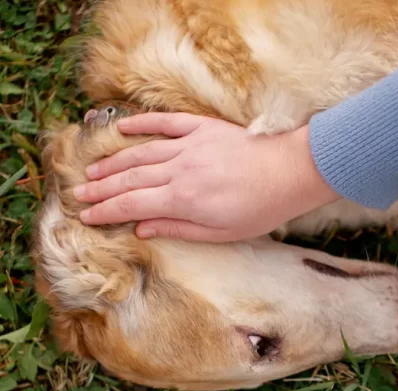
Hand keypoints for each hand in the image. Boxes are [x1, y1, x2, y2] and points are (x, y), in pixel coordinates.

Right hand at [74, 113, 338, 241]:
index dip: (107, 211)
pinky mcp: (202, 129)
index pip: (132, 205)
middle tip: (80, 193)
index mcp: (183, 200)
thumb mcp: (220, 233)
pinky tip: (123, 129)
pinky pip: (165, 124)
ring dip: (113, 162)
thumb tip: (142, 229)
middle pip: (130, 179)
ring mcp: (189, 146)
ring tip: (92, 170)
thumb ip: (178, 229)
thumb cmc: (260, 210)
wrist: (290, 172)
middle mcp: (179, 170)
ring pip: (141, 152)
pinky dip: (141, 124)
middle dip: (102, 188)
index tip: (87, 216)